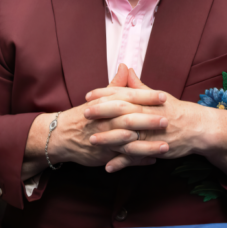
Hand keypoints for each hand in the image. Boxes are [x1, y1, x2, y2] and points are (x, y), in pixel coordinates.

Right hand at [51, 65, 169, 169]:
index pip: (128, 97)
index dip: (146, 97)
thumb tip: (125, 66)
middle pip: (128, 119)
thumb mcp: (99, 98)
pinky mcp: (103, 154)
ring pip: (127, 142)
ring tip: (165, 146)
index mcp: (106, 103)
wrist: (60, 135)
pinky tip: (153, 160)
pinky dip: (137, 161)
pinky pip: (122, 159)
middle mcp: (105, 121)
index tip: (163, 96)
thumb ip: (116, 84)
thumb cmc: (84, 115)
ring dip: (147, 145)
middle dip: (148, 120)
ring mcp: (104, 139)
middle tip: (166, 120)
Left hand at [85, 68, 213, 171]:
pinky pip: (136, 157)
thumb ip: (139, 86)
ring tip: (91, 141)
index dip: (104, 94)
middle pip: (122, 112)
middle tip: (84, 114)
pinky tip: (108, 167)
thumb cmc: (177, 111)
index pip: (123, 94)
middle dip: (102, 112)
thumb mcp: (158, 95)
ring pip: (127, 135)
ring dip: (108, 139)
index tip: (88, 95)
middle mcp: (148, 115)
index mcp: (147, 101)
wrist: (199, 129)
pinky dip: (122, 163)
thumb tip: (126, 69)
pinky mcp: (155, 149)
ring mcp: (151, 133)